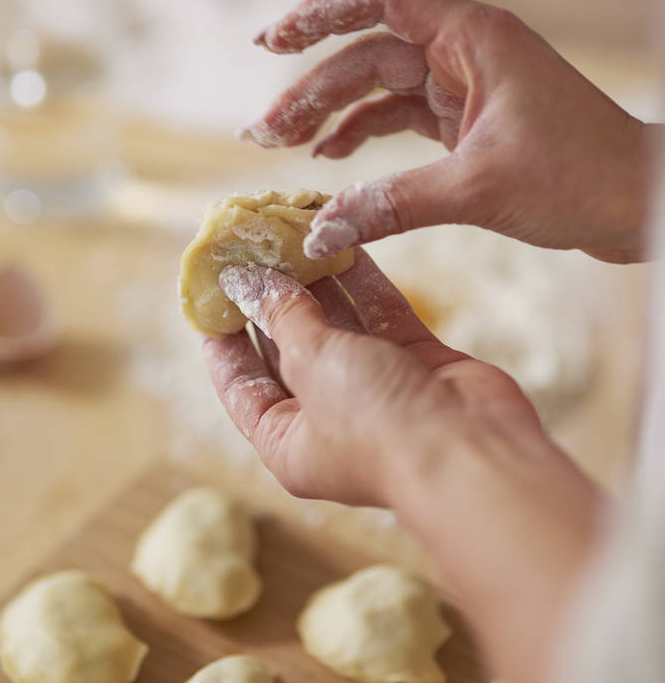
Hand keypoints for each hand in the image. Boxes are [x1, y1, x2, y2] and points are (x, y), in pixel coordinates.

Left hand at [204, 252, 602, 682]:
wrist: (472, 451)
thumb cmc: (378, 427)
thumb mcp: (312, 364)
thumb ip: (282, 315)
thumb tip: (246, 281)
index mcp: (287, 441)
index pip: (240, 383)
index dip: (222, 335)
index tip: (210, 288)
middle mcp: (328, 418)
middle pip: (288, 348)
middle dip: (271, 296)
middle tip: (253, 244)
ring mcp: (375, 390)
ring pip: (337, 325)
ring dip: (316, 280)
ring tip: (294, 231)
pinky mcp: (417, 364)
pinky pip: (381, 314)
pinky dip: (364, 280)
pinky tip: (344, 240)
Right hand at [240, 0, 653, 263]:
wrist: (637, 203)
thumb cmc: (580, 177)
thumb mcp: (476, 189)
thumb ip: (392, 204)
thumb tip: (323, 231)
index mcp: (473, 38)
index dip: (321, 12)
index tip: (271, 41)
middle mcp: (466, 53)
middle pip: (368, 54)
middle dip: (311, 89)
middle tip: (260, 131)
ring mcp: (467, 88)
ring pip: (381, 89)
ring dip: (331, 115)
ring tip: (281, 146)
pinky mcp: (469, 123)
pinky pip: (403, 119)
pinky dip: (366, 136)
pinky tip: (332, 158)